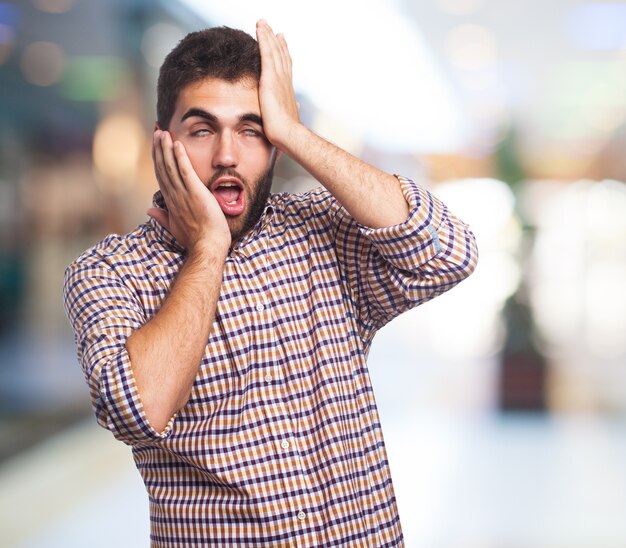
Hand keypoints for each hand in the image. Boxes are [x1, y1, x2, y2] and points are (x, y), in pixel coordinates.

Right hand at [149, 130, 230, 254]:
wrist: (207, 247)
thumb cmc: (195, 240)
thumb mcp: (175, 227)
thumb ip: (162, 217)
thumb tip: (149, 210)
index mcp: (170, 201)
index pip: (161, 175)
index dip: (157, 159)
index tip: (155, 145)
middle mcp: (174, 195)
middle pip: (163, 167)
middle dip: (159, 148)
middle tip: (157, 131)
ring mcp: (183, 194)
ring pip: (171, 167)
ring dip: (166, 148)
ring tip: (163, 132)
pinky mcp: (195, 193)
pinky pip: (186, 171)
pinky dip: (180, 157)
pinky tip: (177, 144)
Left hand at [255, 20, 299, 148]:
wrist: (289, 135)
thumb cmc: (288, 134)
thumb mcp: (289, 119)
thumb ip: (290, 110)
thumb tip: (295, 109)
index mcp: (287, 91)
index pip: (285, 68)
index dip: (284, 55)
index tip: (282, 44)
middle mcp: (285, 81)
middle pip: (281, 56)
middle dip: (277, 42)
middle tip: (273, 29)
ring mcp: (278, 79)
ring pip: (274, 51)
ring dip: (268, 36)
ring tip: (263, 24)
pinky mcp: (270, 79)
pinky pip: (267, 53)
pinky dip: (264, 39)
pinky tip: (260, 29)